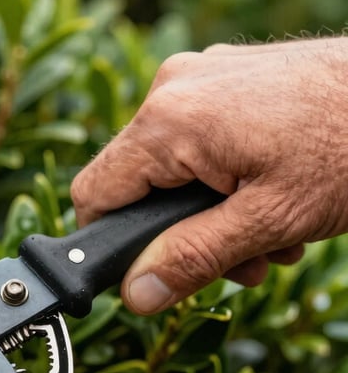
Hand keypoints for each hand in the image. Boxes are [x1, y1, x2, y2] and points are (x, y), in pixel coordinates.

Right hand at [70, 39, 347, 313]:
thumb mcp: (270, 220)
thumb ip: (193, 259)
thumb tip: (135, 296)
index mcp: (170, 121)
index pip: (94, 193)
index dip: (111, 243)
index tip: (150, 273)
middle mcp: (174, 88)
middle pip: (138, 184)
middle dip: (181, 235)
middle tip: (242, 262)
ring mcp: (203, 76)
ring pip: (173, 167)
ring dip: (213, 214)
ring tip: (274, 236)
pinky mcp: (229, 78)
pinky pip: (201, 140)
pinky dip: (229, 178)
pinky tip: (278, 198)